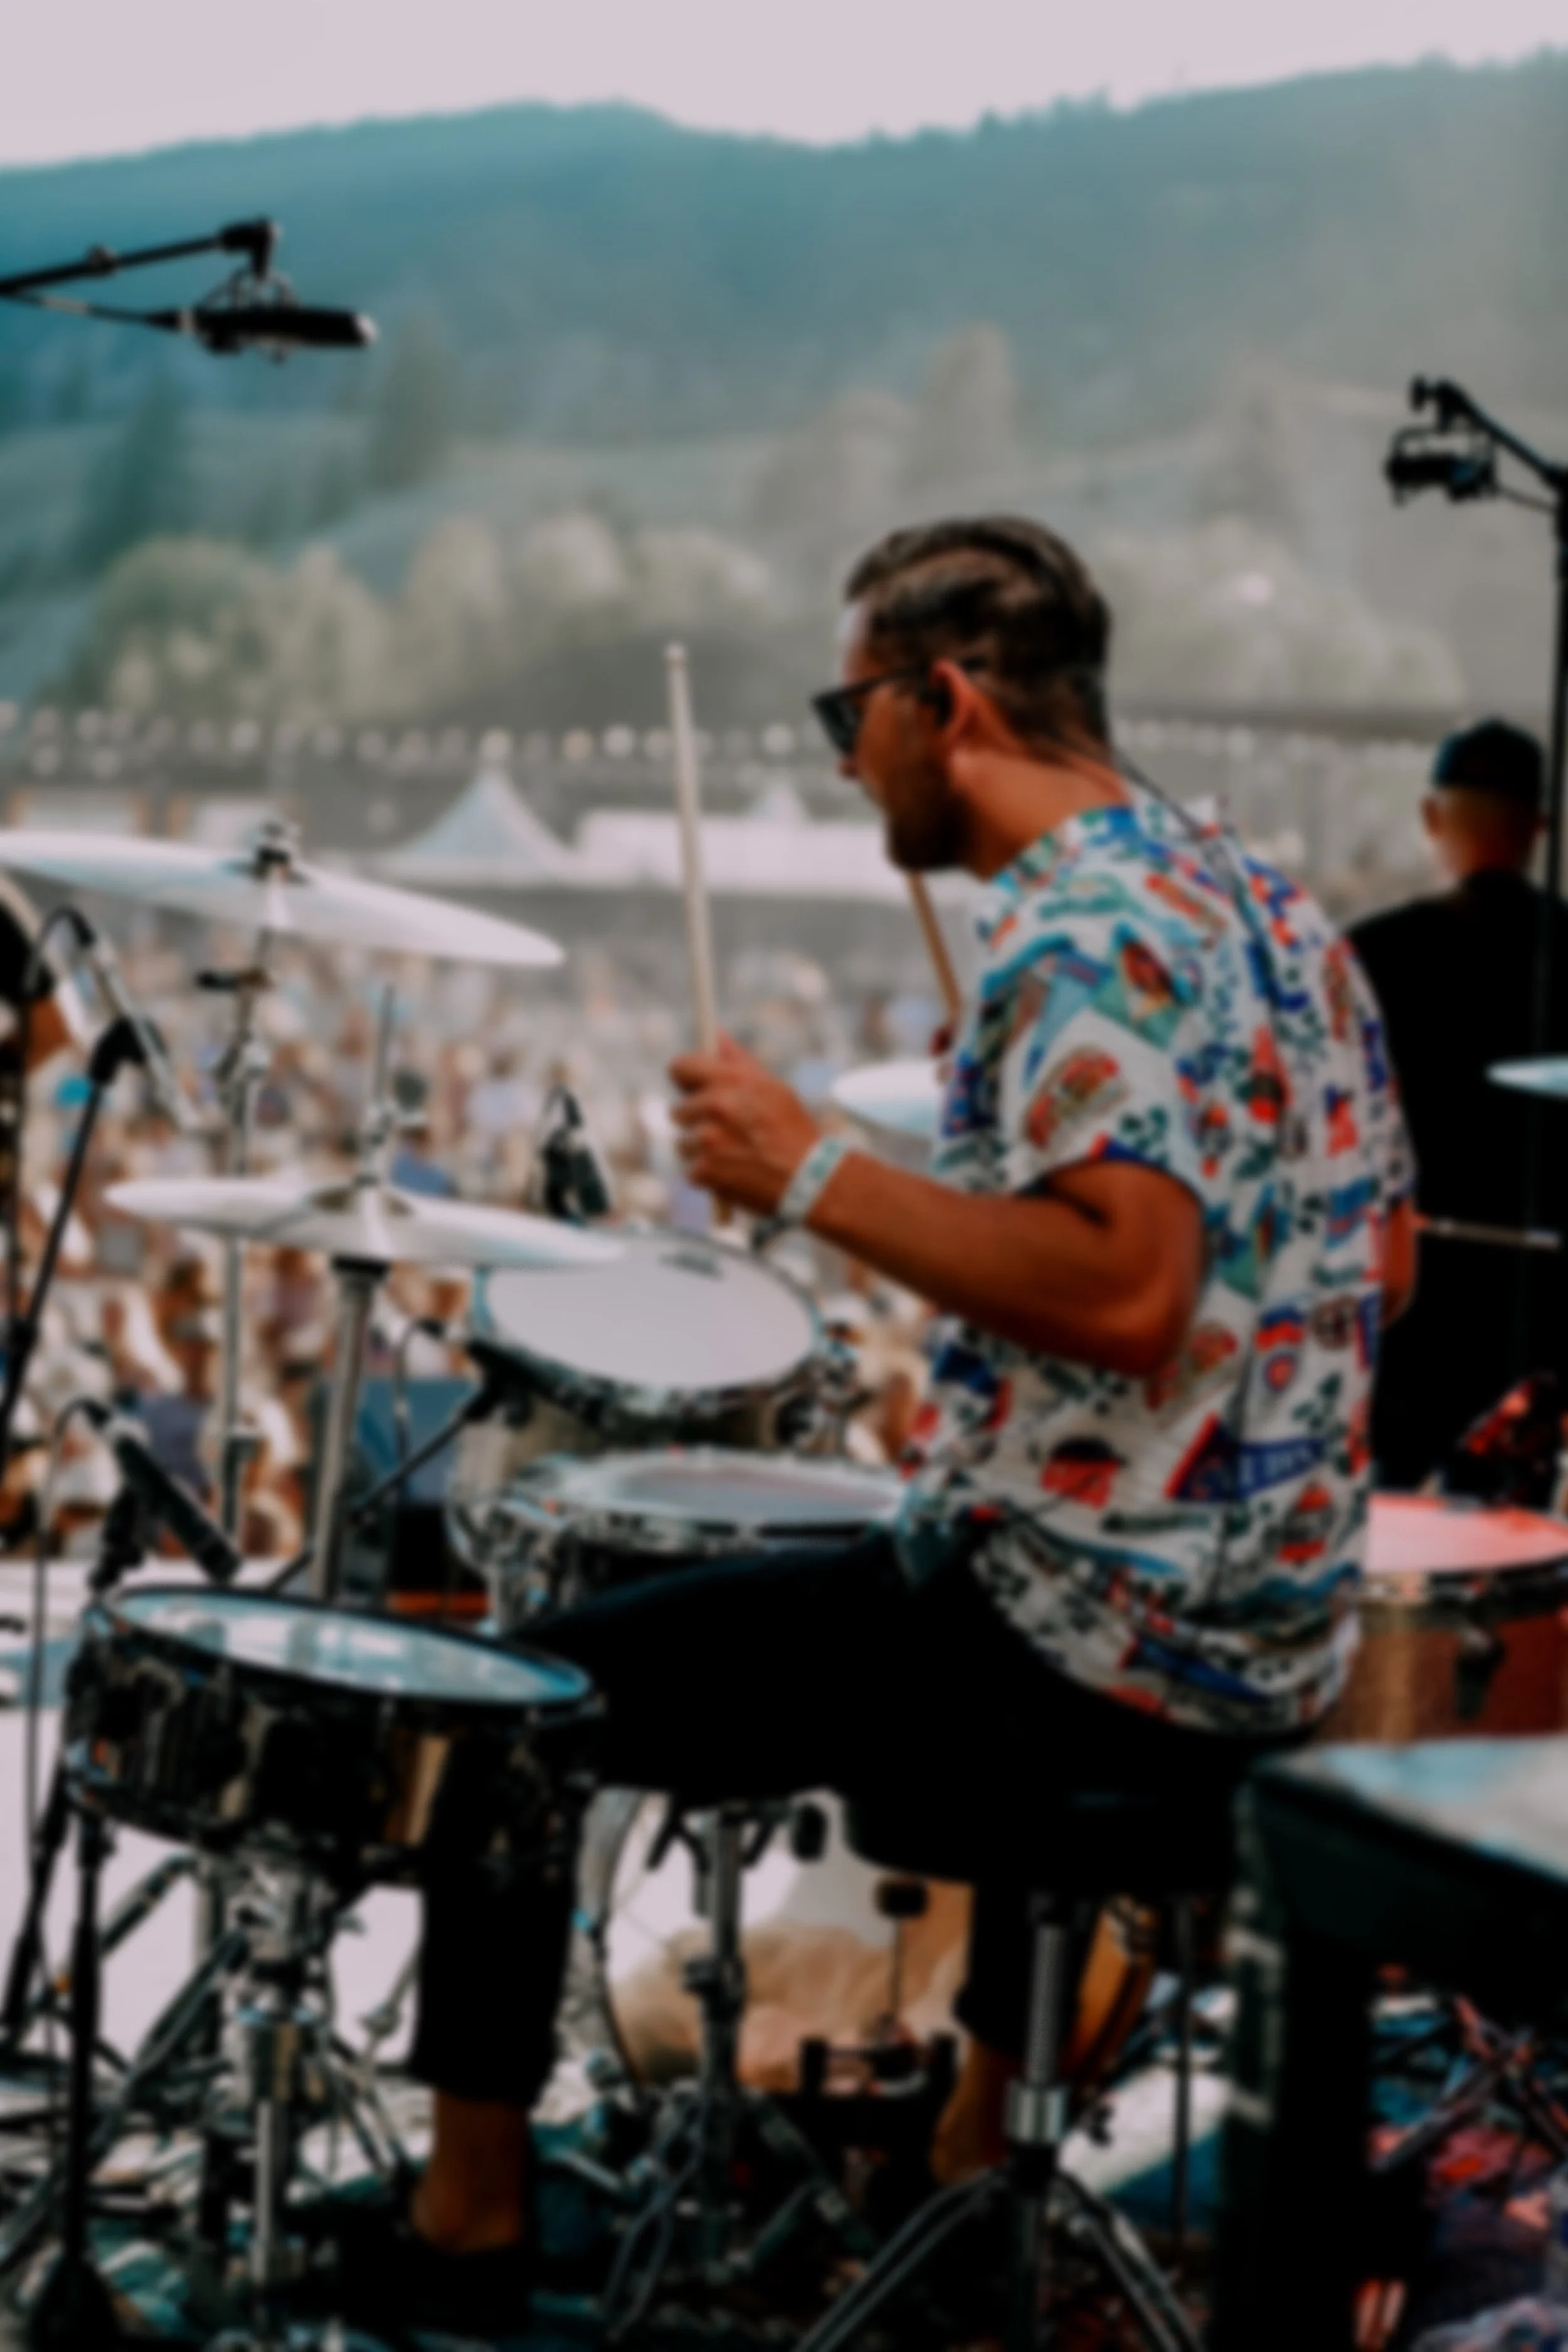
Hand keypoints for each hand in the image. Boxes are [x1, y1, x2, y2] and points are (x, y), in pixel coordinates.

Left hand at [669, 1033, 821, 1216]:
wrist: (809, 1181)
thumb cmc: (792, 1132)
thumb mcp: (772, 1089)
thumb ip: (737, 1061)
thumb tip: (714, 1033)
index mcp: (732, 1081)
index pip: (680, 1067)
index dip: (684, 1079)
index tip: (691, 1089)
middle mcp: (716, 1106)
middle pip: (677, 1111)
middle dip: (695, 1122)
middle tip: (724, 1133)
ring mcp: (708, 1140)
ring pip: (683, 1143)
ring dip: (701, 1152)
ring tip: (734, 1157)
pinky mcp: (704, 1171)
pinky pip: (690, 1171)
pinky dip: (708, 1177)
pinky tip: (734, 1175)